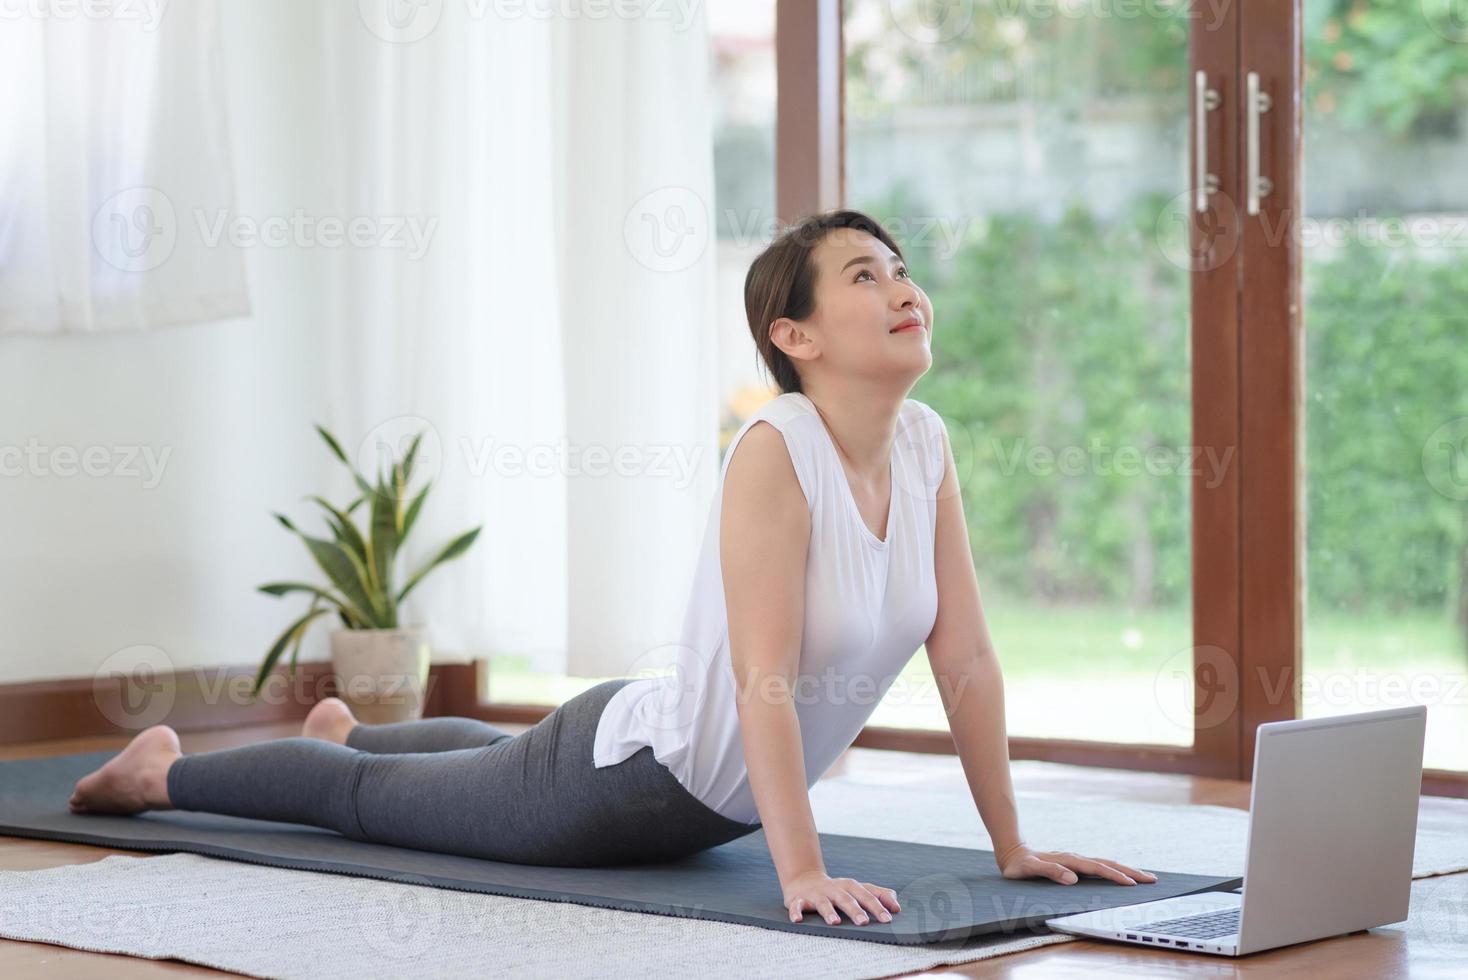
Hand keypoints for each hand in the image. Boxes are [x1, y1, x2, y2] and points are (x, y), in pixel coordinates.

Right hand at [783, 870, 900, 925]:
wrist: (804, 880)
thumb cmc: (838, 890)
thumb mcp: (858, 889)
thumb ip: (879, 895)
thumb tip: (898, 906)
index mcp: (850, 887)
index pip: (866, 896)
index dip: (877, 907)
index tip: (888, 919)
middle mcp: (834, 889)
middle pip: (846, 899)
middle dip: (855, 910)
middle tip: (864, 922)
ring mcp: (817, 894)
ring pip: (823, 903)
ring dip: (829, 911)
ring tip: (835, 922)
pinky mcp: (799, 900)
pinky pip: (797, 905)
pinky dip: (796, 911)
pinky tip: (798, 919)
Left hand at [994, 841, 1157, 885]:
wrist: (1012, 852)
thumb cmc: (1018, 865)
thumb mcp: (1028, 869)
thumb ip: (1049, 872)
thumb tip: (1073, 879)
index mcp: (1068, 861)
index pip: (1096, 869)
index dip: (1114, 876)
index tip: (1132, 884)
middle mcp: (1075, 859)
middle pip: (1107, 863)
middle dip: (1130, 872)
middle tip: (1152, 879)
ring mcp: (1076, 860)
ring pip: (1105, 864)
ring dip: (1125, 870)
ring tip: (1143, 877)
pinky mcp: (1074, 864)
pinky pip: (1098, 866)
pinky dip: (1113, 870)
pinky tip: (1120, 875)